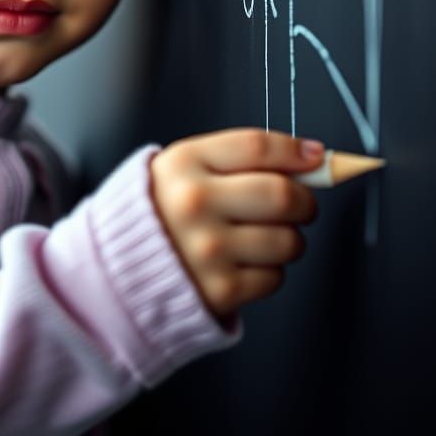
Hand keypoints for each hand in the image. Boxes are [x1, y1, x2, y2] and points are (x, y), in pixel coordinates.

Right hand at [148, 128, 322, 324]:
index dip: (296, 151)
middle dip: (304, 200)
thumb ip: (243, 156)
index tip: (316, 157)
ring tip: (261, 235)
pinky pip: (275, 277)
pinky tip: (243, 261)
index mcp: (184, 163)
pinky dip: (270, 270)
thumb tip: (312, 158)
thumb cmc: (164, 209)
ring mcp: (208, 248)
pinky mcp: (220, 289)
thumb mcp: (187, 166)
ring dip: (289, 238)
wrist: (119, 264)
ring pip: (288, 239)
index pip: (257, 146)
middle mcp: (194, 203)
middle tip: (298, 204)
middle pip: (282, 194)